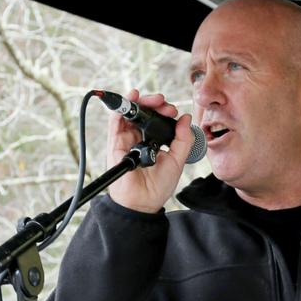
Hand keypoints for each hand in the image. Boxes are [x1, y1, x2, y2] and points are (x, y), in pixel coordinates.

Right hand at [106, 89, 194, 213]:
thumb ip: (183, 139)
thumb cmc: (158, 186)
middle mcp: (138, 139)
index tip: (173, 111)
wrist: (143, 202)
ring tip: (154, 100)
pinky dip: (121, 109)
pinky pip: (115, 123)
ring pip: (129, 114)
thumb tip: (185, 117)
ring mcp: (126, 140)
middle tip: (164, 103)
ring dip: (140, 102)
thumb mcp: (177, 159)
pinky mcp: (115, 144)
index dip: (164, 111)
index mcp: (153, 141)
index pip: (156, 119)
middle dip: (154, 103)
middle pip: (142, 113)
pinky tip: (131, 98)